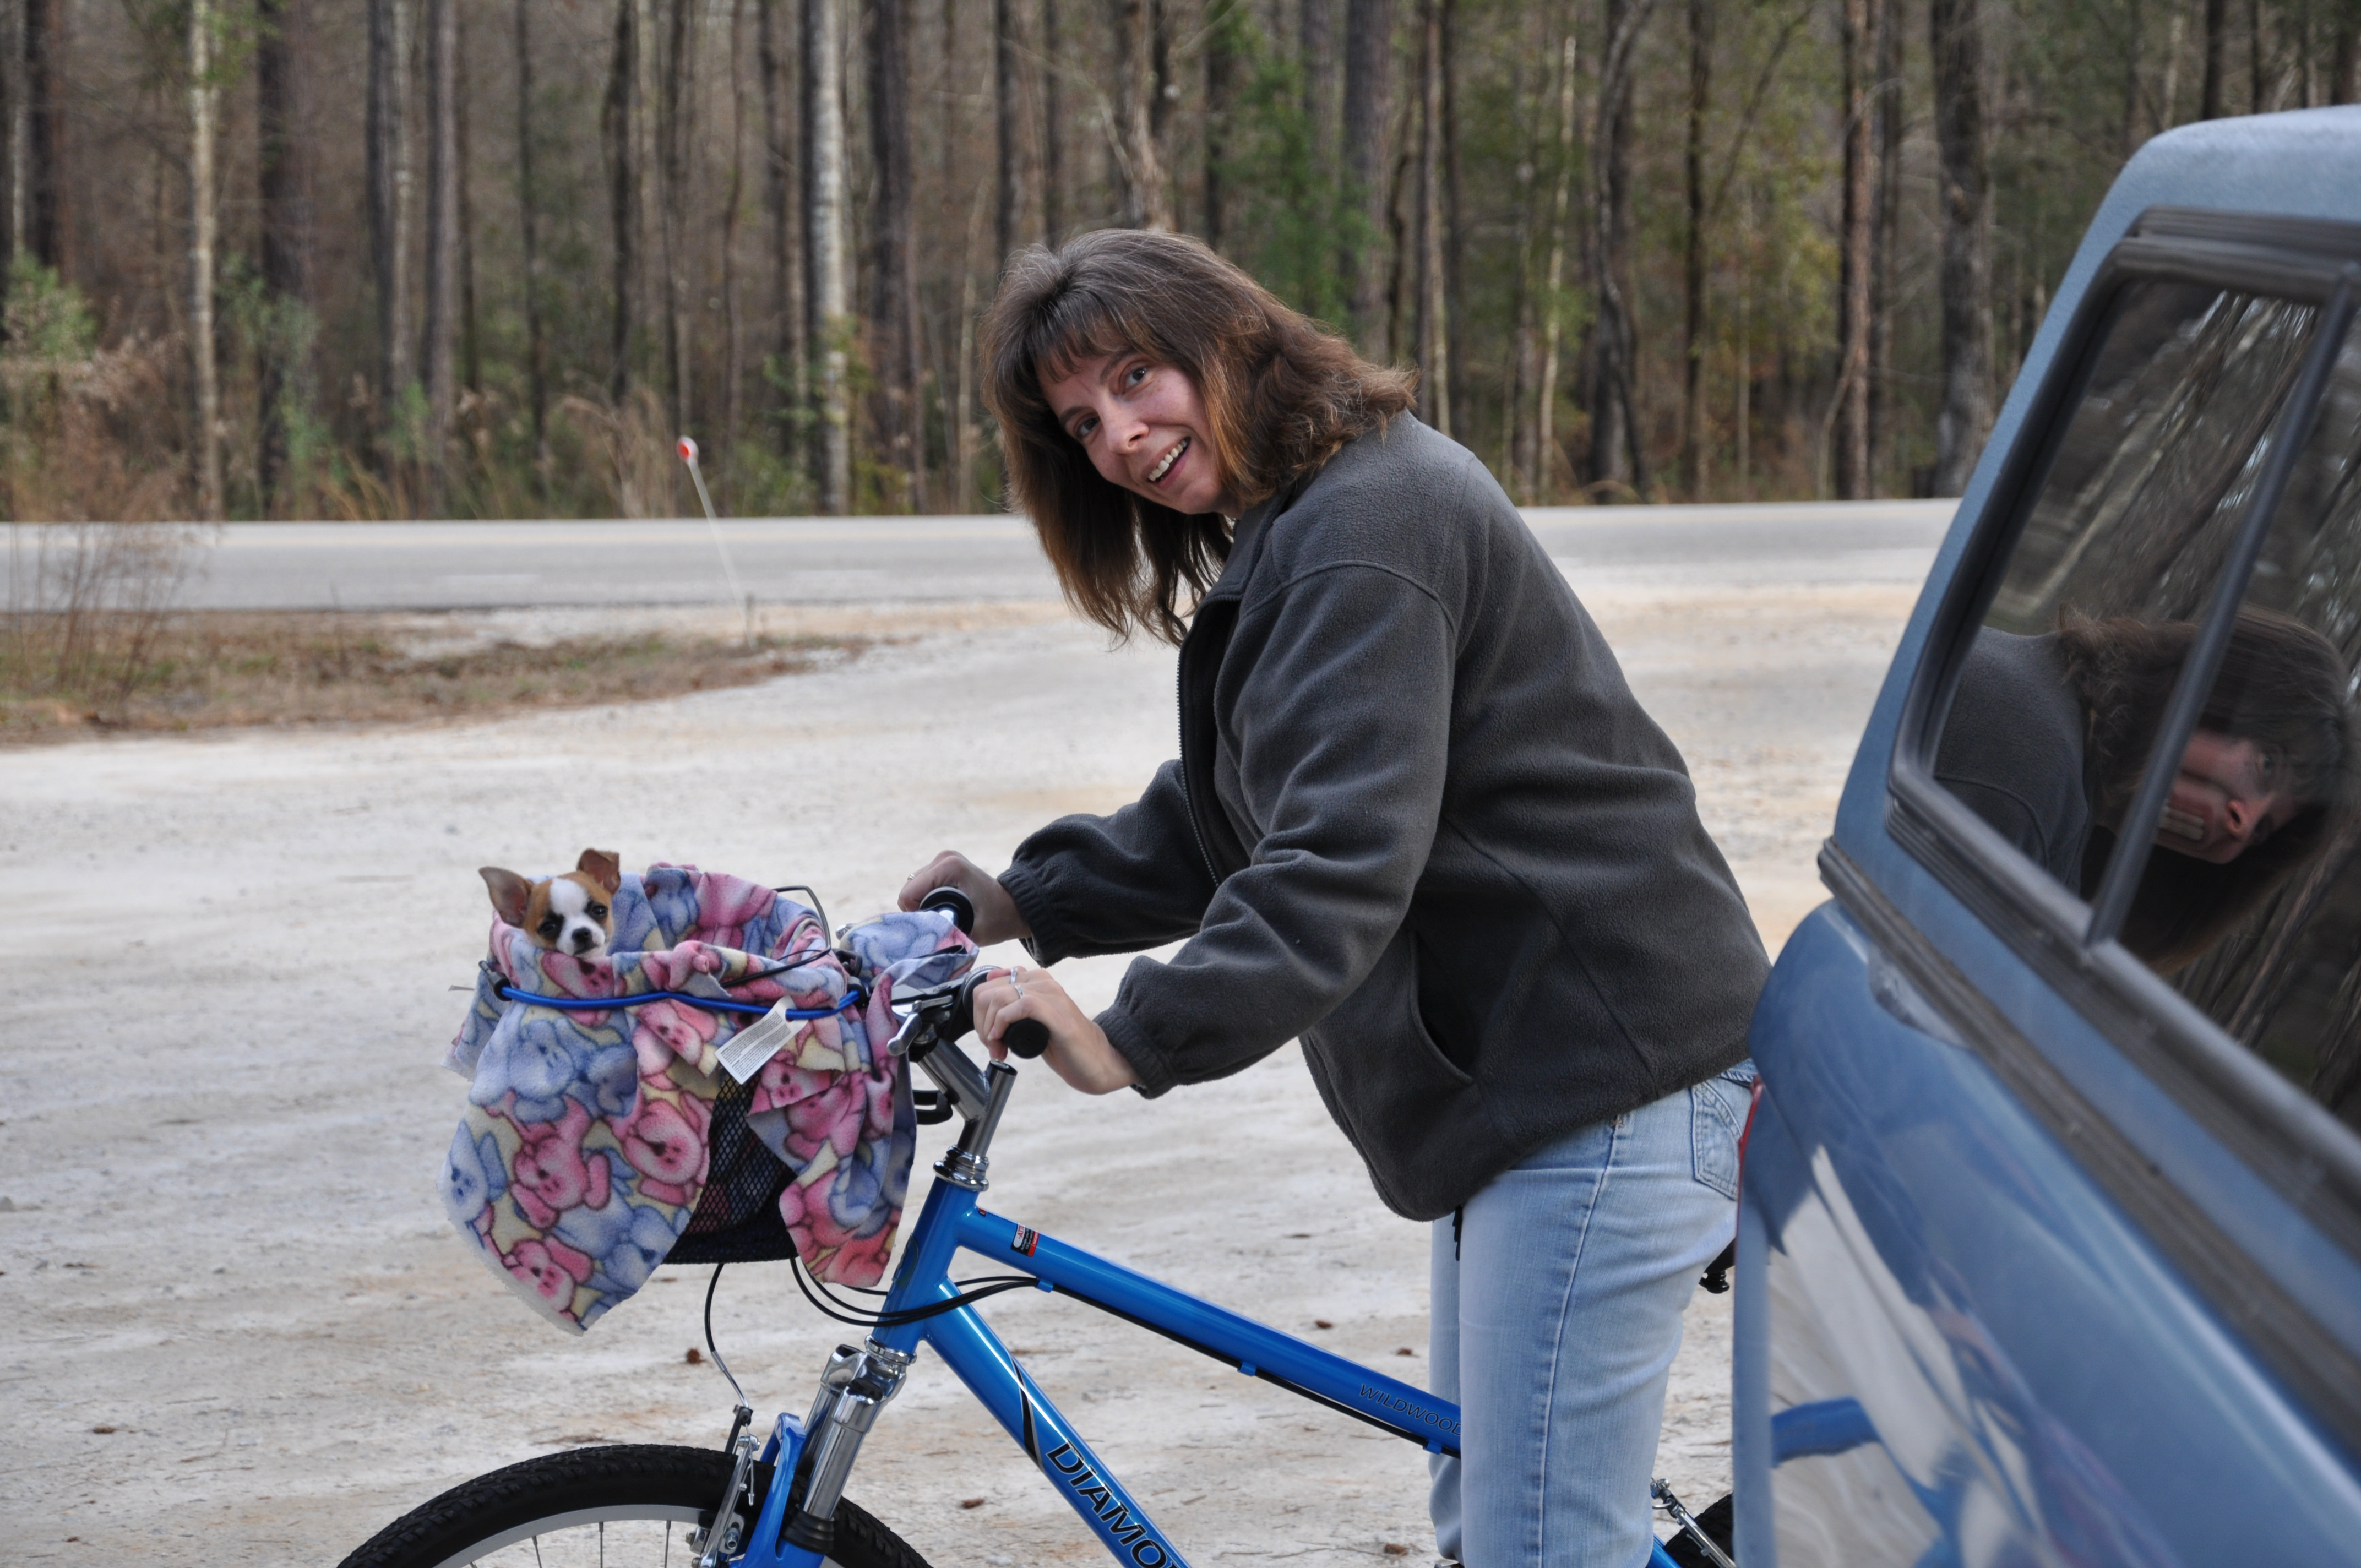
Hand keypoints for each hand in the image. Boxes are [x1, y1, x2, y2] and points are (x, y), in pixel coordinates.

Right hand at [898, 851, 1031, 944]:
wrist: (1015, 907)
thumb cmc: (997, 920)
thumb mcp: (971, 932)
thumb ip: (943, 935)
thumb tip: (917, 941)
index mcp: (948, 867)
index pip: (908, 895)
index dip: (917, 916)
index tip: (937, 926)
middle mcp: (943, 858)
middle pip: (909, 891)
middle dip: (921, 911)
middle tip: (943, 923)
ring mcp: (943, 860)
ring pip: (913, 890)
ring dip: (924, 906)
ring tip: (946, 915)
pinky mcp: (943, 865)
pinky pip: (922, 887)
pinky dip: (928, 900)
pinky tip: (945, 907)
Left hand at [970, 965, 1137, 1094]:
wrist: (1096, 1061)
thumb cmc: (1064, 1044)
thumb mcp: (1032, 1019)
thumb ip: (1015, 1002)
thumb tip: (988, 985)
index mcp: (1036, 980)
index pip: (989, 985)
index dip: (980, 1014)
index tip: (988, 1037)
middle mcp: (1043, 982)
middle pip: (989, 992)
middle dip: (981, 1023)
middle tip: (992, 1046)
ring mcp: (1051, 996)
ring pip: (1000, 997)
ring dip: (989, 1028)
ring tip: (998, 1049)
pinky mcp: (1057, 1014)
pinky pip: (1021, 1005)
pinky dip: (1003, 1023)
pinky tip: (1003, 1040)